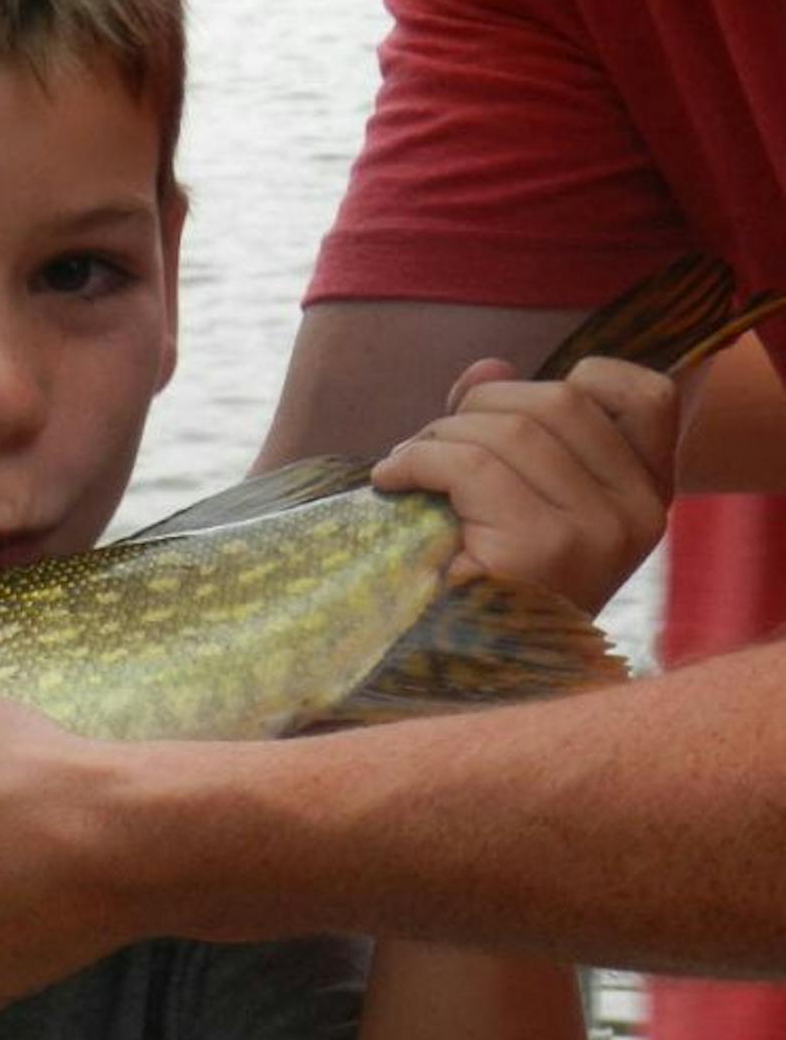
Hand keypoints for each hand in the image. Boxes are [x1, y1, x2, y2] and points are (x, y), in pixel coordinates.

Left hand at [369, 354, 677, 614]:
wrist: (462, 674)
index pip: (648, 395)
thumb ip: (512, 427)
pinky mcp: (542, 547)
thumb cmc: (487, 581)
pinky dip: (415, 462)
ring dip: (437, 437)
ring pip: (509, 430)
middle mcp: (639, 512)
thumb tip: (488, 366)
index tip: (508, 406)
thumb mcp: (517, 497)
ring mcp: (598, 531)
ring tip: (405, 468)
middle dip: (478, 407)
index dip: (577, 376)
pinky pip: (469, 466)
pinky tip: (389, 482)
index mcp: (649, 496)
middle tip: (430, 444)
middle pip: (560, 401)